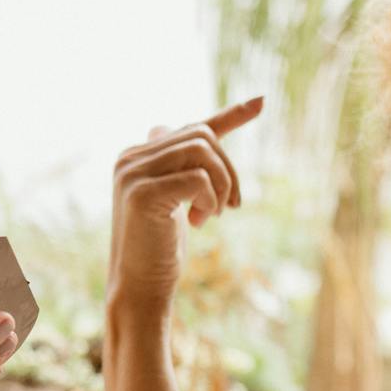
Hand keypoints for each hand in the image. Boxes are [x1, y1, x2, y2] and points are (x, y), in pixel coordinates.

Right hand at [107, 97, 262, 316]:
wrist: (138, 287)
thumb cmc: (160, 247)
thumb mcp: (181, 200)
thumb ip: (191, 167)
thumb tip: (209, 132)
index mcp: (136, 156)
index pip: (191, 127)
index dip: (230, 116)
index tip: (261, 103)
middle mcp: (129, 158)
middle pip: (201, 136)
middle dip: (228, 170)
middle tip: (231, 207)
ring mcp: (132, 173)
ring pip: (202, 151)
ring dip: (221, 184)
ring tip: (214, 214)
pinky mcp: (142, 193)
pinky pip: (199, 177)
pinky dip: (210, 199)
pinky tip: (200, 221)